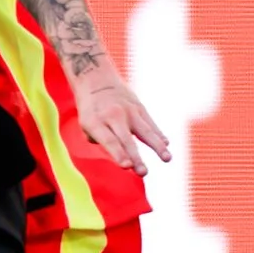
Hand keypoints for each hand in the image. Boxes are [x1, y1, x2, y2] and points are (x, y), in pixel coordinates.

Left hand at [70, 59, 167, 177]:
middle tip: (143, 173)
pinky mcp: (139, 107)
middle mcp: (113, 115)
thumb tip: (121, 155)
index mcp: (95, 122)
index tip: (126, 166)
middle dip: (135, 157)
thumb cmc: (91, 110)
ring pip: (145, 131)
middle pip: (127, 140)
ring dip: (157, 146)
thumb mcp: (85, 124)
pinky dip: (159, 135)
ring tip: (167, 159)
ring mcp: (128, 110)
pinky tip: (166, 144)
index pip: (109, 140)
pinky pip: (151, 123)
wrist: (97, 79)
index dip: (118, 154)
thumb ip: (100, 141)